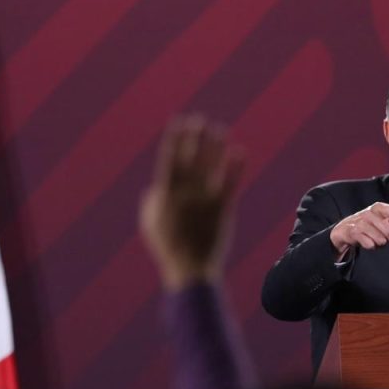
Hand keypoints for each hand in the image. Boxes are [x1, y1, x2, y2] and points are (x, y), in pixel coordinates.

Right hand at [139, 116, 245, 289]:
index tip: (177, 121)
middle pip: (191, 158)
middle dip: (194, 137)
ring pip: (211, 166)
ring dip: (215, 146)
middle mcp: (186, 193)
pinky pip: (231, 183)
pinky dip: (235, 166)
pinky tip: (239, 151)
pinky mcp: (223, 209)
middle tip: (198, 120)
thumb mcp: (149, 222)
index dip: (174, 138)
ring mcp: (205, 200)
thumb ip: (150, 200)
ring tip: (219, 130)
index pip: (169, 159)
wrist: (189, 268)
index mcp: (165, 194)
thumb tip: (155, 186)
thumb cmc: (167, 246)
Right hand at [330, 203, 388, 257]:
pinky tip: (368, 243)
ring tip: (378, 243)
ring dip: (381, 245)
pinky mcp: (353, 233)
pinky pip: (369, 244)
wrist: (344, 230)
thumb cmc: (367, 226)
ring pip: (380, 239)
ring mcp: (360, 223)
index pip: (388, 209)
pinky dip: (371, 246)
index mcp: (376, 209)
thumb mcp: (380, 223)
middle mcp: (368, 214)